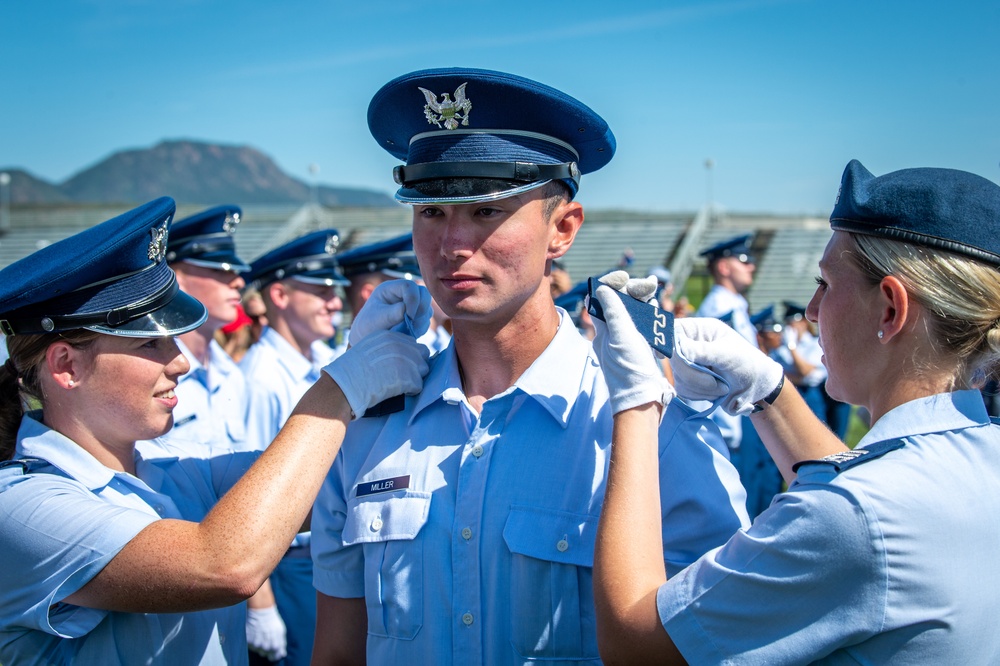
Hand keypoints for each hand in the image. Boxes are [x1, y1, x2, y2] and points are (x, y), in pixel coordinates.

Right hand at [246, 605, 286, 660]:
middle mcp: (265, 647)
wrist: (261, 612)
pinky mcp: (248, 641)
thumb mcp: (281, 631)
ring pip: (258, 650)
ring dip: (260, 645)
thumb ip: (282, 644)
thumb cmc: (272, 621)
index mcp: (275, 646)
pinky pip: (251, 646)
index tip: (274, 649)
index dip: (275, 654)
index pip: (275, 657)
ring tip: (262, 634)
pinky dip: (254, 641)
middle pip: (266, 654)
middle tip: (267, 638)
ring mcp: (256, 645)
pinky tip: (256, 633)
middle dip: (267, 648)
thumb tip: (282, 654)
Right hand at [324, 330, 429, 417]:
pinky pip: (419, 385)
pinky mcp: (408, 377)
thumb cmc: (350, 372)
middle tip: (404, 376)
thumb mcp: (366, 349)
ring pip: (423, 369)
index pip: (411, 342)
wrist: (345, 386)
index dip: (409, 355)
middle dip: (416, 365)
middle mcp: (399, 344)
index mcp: (388, 336)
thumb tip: (398, 355)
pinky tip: (400, 392)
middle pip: (422, 353)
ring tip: (400, 385)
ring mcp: (405, 360)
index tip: (400, 365)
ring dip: (415, 378)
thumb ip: (383, 347)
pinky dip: (411, 391)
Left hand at [348, 279, 431, 345]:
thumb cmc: (367, 327)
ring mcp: (411, 306)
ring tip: (407, 333)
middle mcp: (402, 295)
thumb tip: (405, 309)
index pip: (409, 287)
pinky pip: (425, 321)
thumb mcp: (376, 320)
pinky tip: (408, 335)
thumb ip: (390, 314)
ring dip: (420, 322)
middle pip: (423, 294)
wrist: (368, 340)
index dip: (413, 300)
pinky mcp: (415, 318)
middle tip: (413, 323)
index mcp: (390, 289)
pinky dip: (420, 329)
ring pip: (426, 309)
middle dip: (421, 310)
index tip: (409, 316)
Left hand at [591, 272, 675, 415]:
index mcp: (603, 331)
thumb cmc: (630, 369)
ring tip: (655, 298)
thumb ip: (613, 312)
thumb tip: (601, 289)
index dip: (611, 285)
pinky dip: (653, 321)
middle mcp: (613, 335)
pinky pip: (647, 330)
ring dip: (645, 304)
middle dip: (633, 292)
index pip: (601, 299)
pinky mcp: (642, 351)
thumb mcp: (620, 336)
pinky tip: (659, 319)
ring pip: (635, 316)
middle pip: (621, 304)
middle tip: (649, 286)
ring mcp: (628, 343)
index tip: (624, 278)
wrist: (644, 401)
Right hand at [670, 317, 783, 415]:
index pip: (673, 331)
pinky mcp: (690, 381)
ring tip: (722, 386)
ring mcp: (689, 364)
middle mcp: (691, 345)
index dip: (665, 343)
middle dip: (694, 375)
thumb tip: (679, 347)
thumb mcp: (728, 355)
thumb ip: (704, 351)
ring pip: (678, 377)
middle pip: (674, 359)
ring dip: (700, 387)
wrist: (756, 388)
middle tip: (715, 381)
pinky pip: (683, 389)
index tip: (664, 356)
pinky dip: (699, 395)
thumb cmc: (748, 364)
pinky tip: (716, 392)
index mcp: (700, 330)